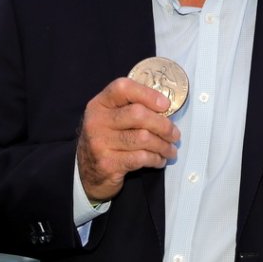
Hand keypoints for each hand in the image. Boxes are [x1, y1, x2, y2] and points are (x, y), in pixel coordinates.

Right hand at [77, 78, 180, 201]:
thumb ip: (131, 108)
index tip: (166, 105)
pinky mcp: (107, 164)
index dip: (147, 94)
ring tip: (171, 150)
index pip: (123, 88)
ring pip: (143, 138)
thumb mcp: (111, 119)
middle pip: (138, 114)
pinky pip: (141, 158)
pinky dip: (156, 159)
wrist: (87, 173)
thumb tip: (166, 108)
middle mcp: (97, 121)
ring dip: (164, 145)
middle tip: (175, 134)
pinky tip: (159, 160)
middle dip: (163, 125)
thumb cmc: (108, 140)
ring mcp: (100, 143)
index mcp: (99, 104)